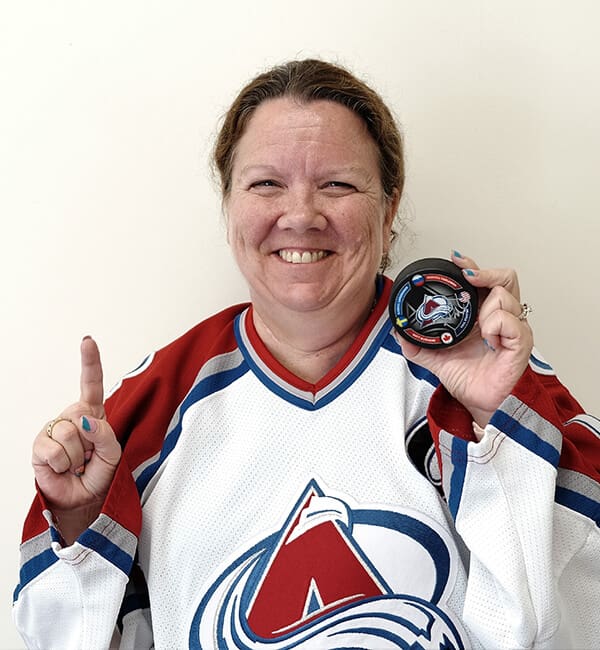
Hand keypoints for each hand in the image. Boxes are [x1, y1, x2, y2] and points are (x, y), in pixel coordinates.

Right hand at [32, 337, 120, 539]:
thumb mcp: (113, 452)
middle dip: (91, 439)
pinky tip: (63, 468)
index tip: (87, 341)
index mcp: (93, 413)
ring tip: (77, 463)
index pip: (91, 384)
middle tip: (89, 455)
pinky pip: (54, 450)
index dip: (90, 361)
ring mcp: (54, 429)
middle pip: (83, 413)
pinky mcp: (40, 446)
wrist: (83, 498)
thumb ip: (104, 433)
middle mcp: (72, 417)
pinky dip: (63, 464)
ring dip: (78, 455)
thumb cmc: (99, 472)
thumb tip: (85, 421)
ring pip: (70, 433)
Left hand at [395, 252, 533, 427]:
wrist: (480, 404)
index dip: (472, 265)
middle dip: (485, 272)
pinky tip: (488, 339)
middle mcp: (500, 317)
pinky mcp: (520, 343)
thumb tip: (398, 333)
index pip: (483, 279)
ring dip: (487, 306)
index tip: (454, 259)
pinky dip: (496, 325)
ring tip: (478, 326)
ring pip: (506, 295)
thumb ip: (416, 344)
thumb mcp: (435, 358)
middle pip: (505, 277)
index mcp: (482, 315)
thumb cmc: (471, 380)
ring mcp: (512, 328)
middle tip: (468, 276)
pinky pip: (511, 321)